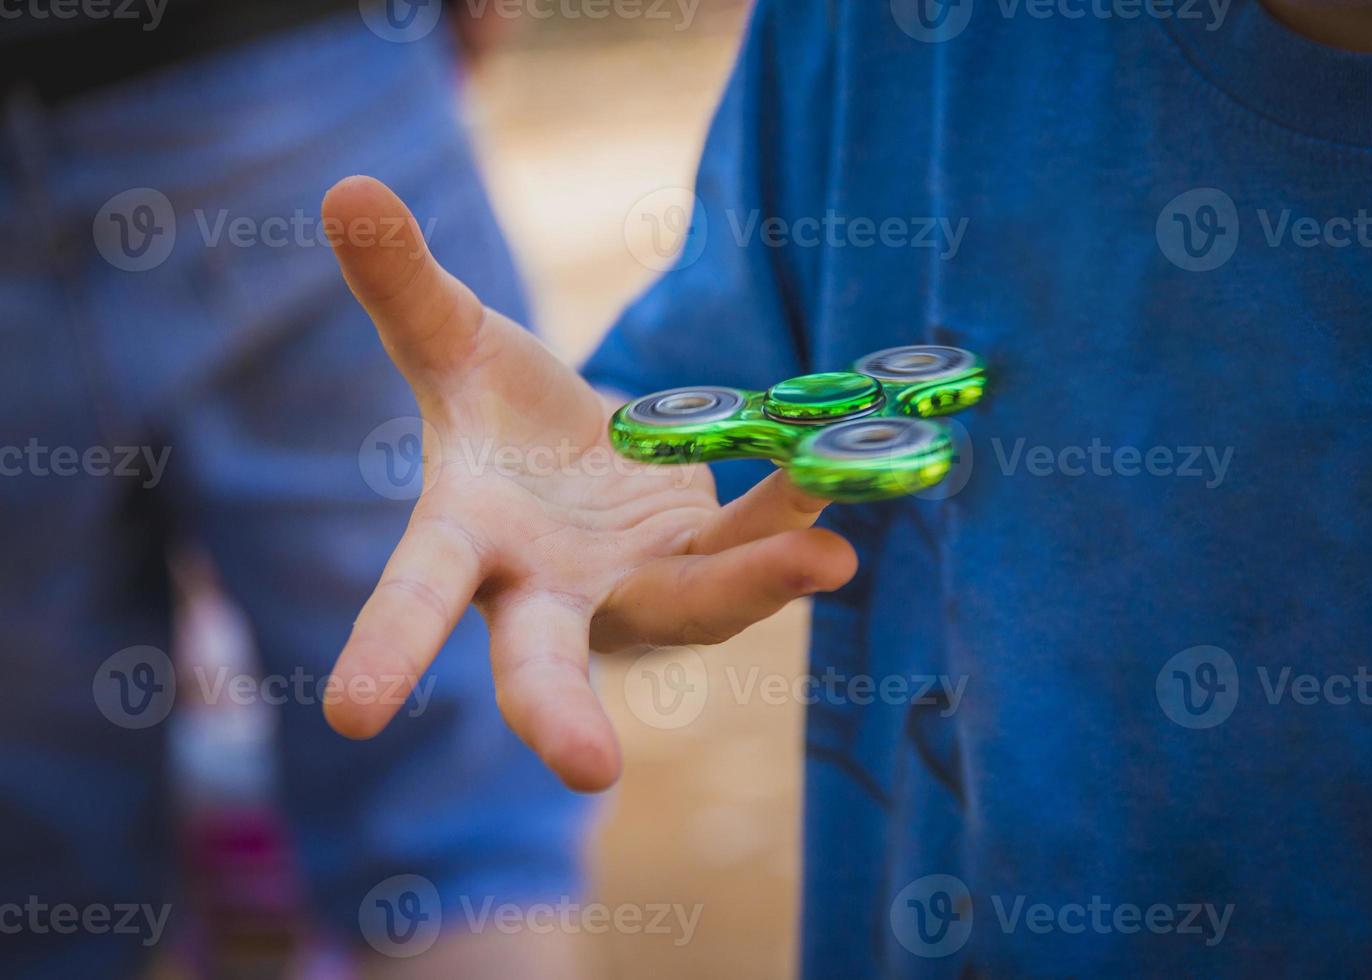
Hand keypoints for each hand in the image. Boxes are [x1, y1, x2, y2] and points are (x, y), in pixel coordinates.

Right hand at [320, 177, 857, 790]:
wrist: (579, 465)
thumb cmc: (498, 422)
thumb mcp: (453, 349)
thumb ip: (404, 287)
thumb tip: (346, 188)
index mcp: (472, 545)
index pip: (417, 597)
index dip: (385, 649)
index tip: (349, 717)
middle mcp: (553, 591)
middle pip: (550, 658)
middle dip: (560, 710)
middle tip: (586, 770)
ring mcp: (638, 587)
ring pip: (693, 602)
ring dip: (754, 584)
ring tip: (827, 556)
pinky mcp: (708, 561)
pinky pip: (753, 537)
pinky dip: (793, 509)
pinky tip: (838, 472)